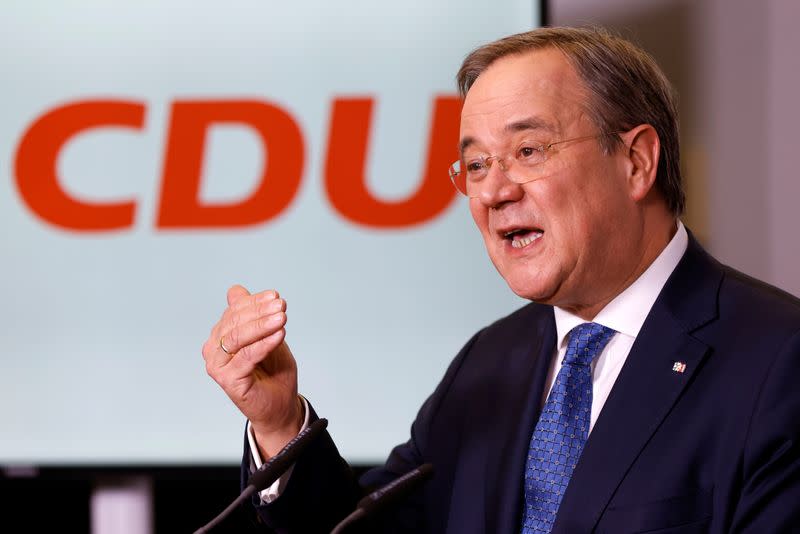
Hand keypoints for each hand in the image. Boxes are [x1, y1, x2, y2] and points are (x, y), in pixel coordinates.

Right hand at [202, 285, 301, 457]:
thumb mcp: (267, 337)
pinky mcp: (227, 380)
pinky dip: (264, 343)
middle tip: (281, 305)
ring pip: (237, 337)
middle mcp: (213, 349)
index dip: (254, 301)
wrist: (280, 404)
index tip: (276, 296)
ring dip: (261, 325)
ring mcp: (217, 365)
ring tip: (282, 318)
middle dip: (259, 311)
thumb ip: (253, 316)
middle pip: (234, 322)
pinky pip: (246, 356)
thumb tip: (235, 290)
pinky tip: (279, 334)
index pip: (234, 310)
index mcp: (221, 335)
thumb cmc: (273, 371)